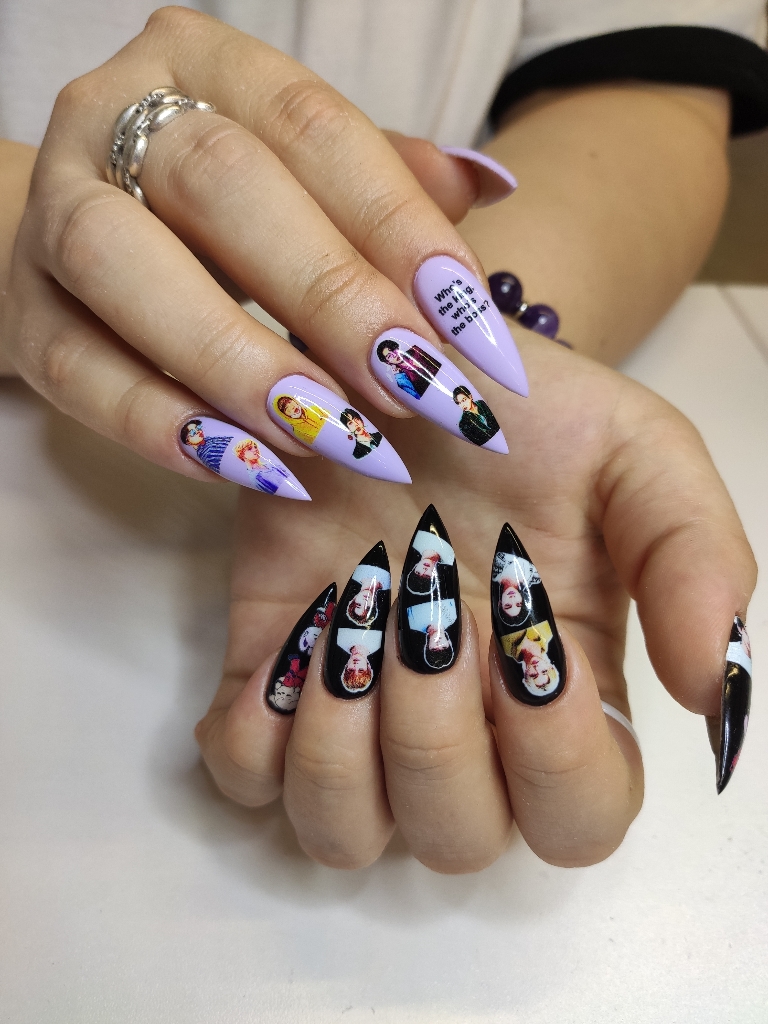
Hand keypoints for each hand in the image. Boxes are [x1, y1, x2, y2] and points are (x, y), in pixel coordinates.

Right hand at [0, 7, 517, 492]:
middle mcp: (110, 118)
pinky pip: (80, 373)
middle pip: (220, 186)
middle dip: (330, 296)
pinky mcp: (26, 316)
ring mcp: (52, 215)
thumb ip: (390, 182)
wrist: (93, 238)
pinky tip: (256, 469)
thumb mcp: (309, 180)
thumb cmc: (226, 215)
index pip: (312, 126)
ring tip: (337, 438)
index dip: (397, 227)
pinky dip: (168, 427)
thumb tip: (489, 185)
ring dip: (242, 363)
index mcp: (202, 65)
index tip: (471, 325)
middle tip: (415, 390)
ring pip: (127, 270)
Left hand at [194, 334, 755, 871]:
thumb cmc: (528, 414)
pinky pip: (245, 776)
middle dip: (438, 739)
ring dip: (344, 744)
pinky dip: (258, 727)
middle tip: (430, 612)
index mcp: (564, 695)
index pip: (579, 820)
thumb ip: (696, 564)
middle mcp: (464, 728)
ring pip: (343, 833)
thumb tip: (714, 701)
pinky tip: (301, 630)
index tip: (532, 639)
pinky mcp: (268, 675)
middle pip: (457, 839)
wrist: (403, 354)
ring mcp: (358, 711)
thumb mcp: (641, 456)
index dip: (558, 761)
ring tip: (357, 621)